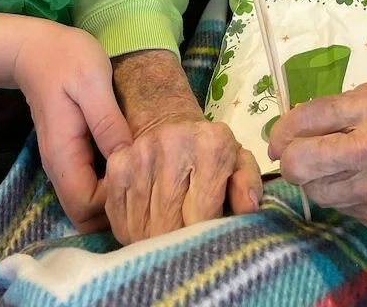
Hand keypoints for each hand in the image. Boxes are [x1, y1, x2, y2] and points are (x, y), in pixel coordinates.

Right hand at [13, 22, 132, 233]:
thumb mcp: (93, 83)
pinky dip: (111, 182)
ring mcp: (65, 163)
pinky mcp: (73, 154)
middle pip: (86, 215)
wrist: (37, 50)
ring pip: (89, 203)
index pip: (86, 208)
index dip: (115, 201)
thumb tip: (129, 160)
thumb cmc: (67, 61)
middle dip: (117, 207)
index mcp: (63, 156)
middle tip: (148, 178)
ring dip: (116, 196)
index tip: (141, 175)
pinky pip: (91, 184)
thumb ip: (108, 123)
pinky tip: (133, 160)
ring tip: (145, 170)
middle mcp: (60, 169)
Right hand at [103, 49, 262, 243]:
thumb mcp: (238, 162)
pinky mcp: (116, 166)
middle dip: (179, 243)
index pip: (204, 214)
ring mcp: (140, 155)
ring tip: (169, 229)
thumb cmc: (211, 152)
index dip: (205, 235)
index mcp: (212, 144)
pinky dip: (132, 231)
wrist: (170, 122)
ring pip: (142, 229)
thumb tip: (249, 208)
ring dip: (154, 240)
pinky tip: (148, 220)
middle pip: (170, 227)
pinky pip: (120, 219)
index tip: (208, 237)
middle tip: (187, 240)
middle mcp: (172, 144)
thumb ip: (247, 184)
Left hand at [268, 81, 366, 240]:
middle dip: (290, 160)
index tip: (281, 136)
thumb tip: (306, 124)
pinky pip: (346, 210)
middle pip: (299, 162)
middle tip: (297, 156)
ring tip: (340, 171)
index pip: (307, 117)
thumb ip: (355, 112)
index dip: (283, 129)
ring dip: (319, 182)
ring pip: (318, 192)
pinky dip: (347, 199)